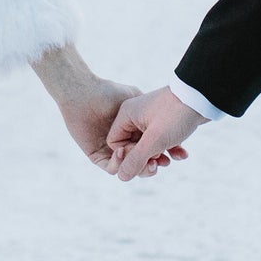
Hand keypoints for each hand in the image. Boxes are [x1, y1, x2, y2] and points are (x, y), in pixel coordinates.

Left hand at [56, 77, 170, 171]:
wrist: (85, 92)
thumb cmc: (111, 93)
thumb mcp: (136, 99)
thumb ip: (148, 113)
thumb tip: (167, 125)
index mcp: (134, 131)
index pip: (149, 149)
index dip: (162, 153)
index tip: (175, 154)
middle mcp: (123, 142)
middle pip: (141, 161)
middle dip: (154, 163)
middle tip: (165, 162)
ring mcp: (109, 150)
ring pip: (127, 167)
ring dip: (140, 168)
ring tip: (151, 162)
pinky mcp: (95, 154)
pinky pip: (109, 166)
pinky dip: (118, 164)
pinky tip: (125, 153)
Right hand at [104, 86, 205, 180]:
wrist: (202, 97)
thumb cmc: (176, 115)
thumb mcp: (155, 141)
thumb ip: (136, 160)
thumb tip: (121, 177)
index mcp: (126, 114)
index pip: (115, 143)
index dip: (127, 156)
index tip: (144, 158)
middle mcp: (135, 115)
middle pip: (130, 146)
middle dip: (143, 159)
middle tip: (156, 165)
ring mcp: (150, 118)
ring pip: (146, 146)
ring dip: (156, 157)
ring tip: (167, 161)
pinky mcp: (164, 121)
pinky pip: (160, 141)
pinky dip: (169, 149)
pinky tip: (181, 154)